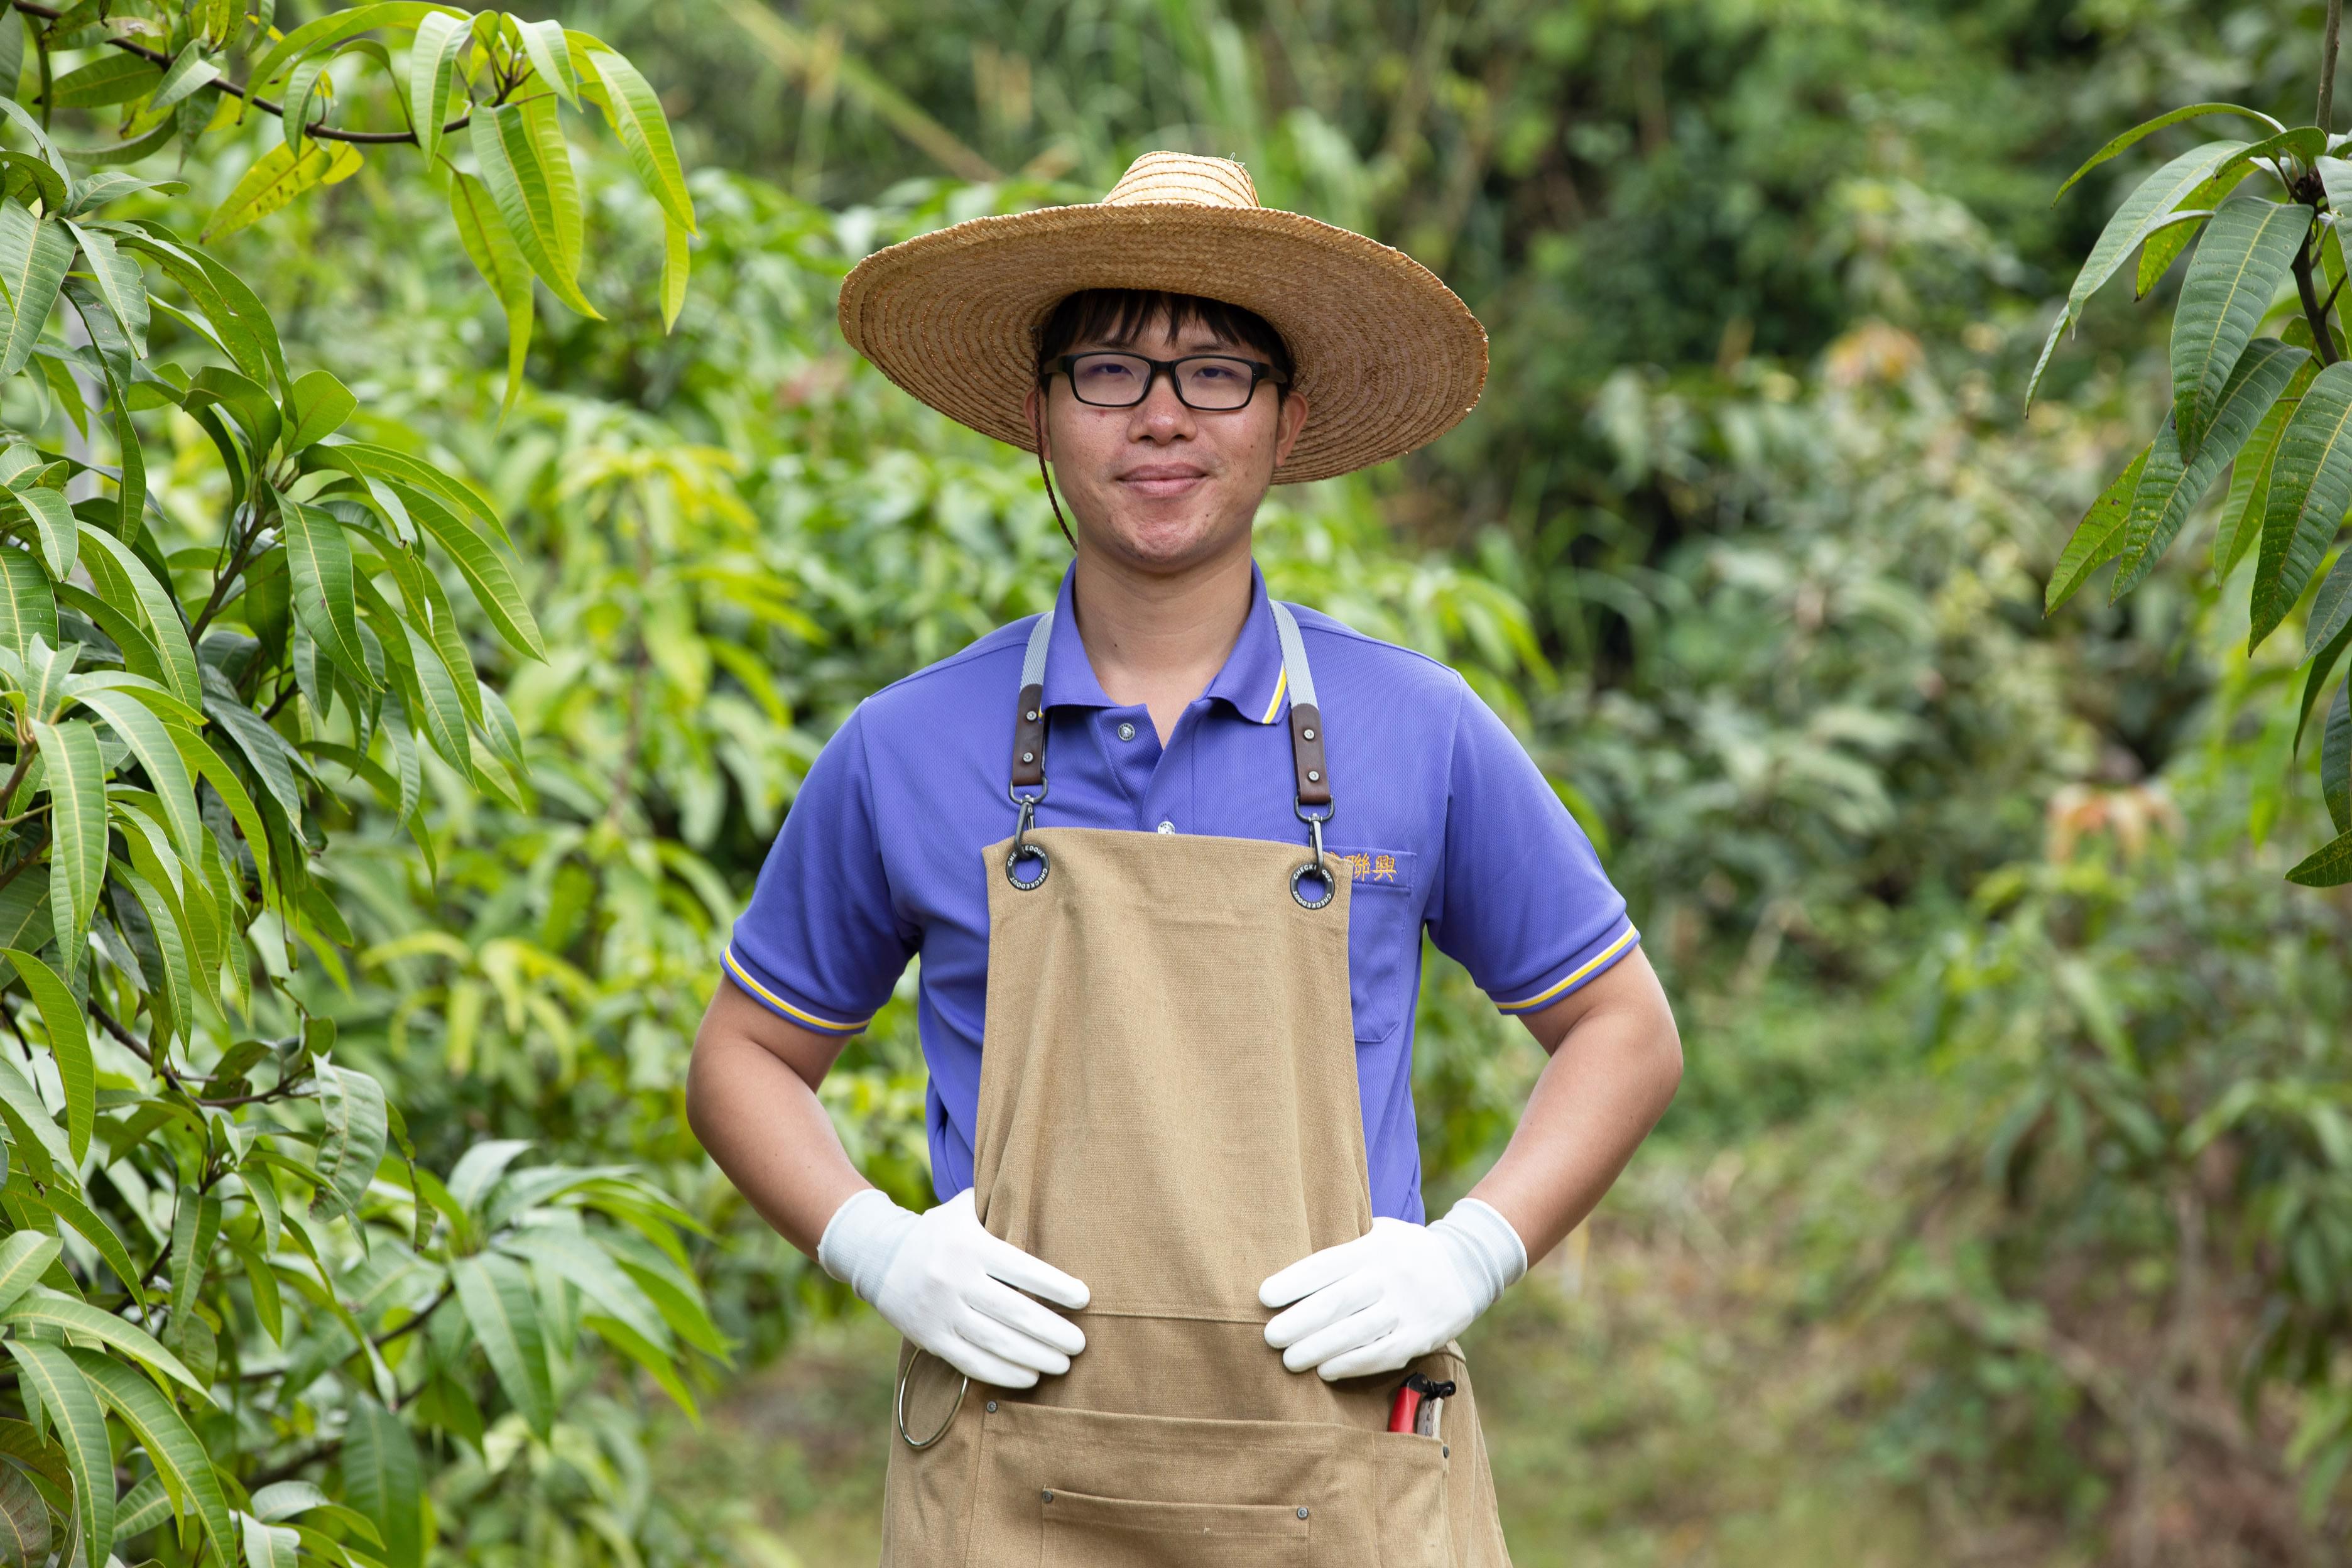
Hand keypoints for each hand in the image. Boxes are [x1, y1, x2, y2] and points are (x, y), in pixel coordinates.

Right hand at [817, 1187, 1089, 1387]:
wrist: (878, 1256)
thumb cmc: (939, 1232)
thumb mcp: (966, 1209)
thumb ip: (1001, 1207)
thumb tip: (1051, 1202)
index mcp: (970, 1245)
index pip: (1023, 1270)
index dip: (1057, 1287)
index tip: (1084, 1299)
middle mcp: (955, 1279)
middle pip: (1015, 1313)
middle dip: (1053, 1332)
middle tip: (1080, 1343)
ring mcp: (941, 1312)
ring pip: (997, 1343)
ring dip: (1035, 1357)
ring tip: (1063, 1364)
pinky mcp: (930, 1338)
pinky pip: (972, 1362)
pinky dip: (1004, 1373)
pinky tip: (1029, 1377)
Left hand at [1259, 1199, 1526, 1380]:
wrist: (1468, 1266)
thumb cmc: (1406, 1251)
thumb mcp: (1381, 1232)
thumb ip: (1347, 1245)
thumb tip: (1296, 1266)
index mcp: (1375, 1246)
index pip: (1327, 1264)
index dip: (1294, 1282)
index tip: (1264, 1296)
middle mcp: (1390, 1276)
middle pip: (1339, 1301)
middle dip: (1300, 1321)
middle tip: (1270, 1336)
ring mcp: (1408, 1307)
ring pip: (1358, 1332)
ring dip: (1320, 1349)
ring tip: (1289, 1360)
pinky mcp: (1421, 1335)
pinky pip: (1383, 1353)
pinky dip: (1351, 1364)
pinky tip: (1325, 1371)